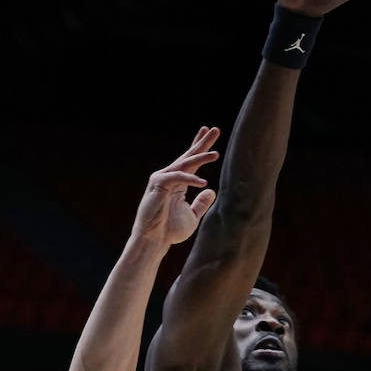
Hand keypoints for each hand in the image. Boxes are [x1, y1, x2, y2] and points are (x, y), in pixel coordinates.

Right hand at [131, 127, 219, 251]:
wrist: (155, 241)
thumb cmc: (170, 230)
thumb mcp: (192, 216)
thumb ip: (201, 203)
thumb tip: (211, 190)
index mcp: (178, 182)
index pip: (191, 161)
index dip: (200, 147)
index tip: (210, 133)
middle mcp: (170, 177)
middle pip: (188, 156)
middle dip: (201, 143)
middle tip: (215, 129)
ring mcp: (162, 179)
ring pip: (184, 164)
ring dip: (200, 158)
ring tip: (216, 154)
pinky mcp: (158, 184)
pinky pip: (177, 177)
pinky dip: (190, 179)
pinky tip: (203, 182)